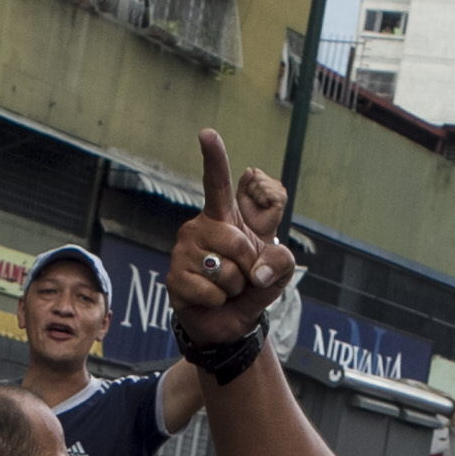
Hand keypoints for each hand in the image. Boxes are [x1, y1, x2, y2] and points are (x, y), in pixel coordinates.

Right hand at [166, 130, 297, 345]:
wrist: (227, 322)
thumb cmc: (250, 285)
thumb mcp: (278, 270)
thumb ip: (281, 262)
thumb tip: (256, 272)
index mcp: (222, 217)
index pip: (217, 183)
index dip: (214, 158)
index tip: (207, 133)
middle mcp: (198, 228)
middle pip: (235, 241)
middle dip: (248, 265)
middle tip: (241, 274)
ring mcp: (182, 253)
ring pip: (224, 271)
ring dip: (234, 287)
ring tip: (225, 288)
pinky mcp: (174, 279)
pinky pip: (210, 291)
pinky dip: (218, 301)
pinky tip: (211, 299)